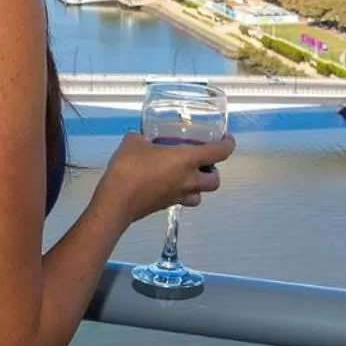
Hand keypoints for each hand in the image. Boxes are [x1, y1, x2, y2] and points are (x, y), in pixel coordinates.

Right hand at [94, 131, 234, 223]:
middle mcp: (188, 180)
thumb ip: (141, 138)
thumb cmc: (130, 168)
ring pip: (200, 195)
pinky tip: (166, 184)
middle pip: (215, 182)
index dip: (228, 144)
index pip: (219, 152)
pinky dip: (180, 193)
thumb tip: (139, 138)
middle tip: (204, 163)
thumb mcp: (133, 142)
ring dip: (199, 187)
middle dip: (214, 173)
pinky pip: (181, 200)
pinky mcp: (165, 206)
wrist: (116, 200)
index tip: (227, 139)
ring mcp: (178, 196)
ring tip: (187, 176)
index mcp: (187, 160)